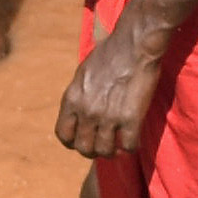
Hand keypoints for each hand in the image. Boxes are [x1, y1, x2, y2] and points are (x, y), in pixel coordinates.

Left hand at [56, 7, 171, 161]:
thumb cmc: (110, 52)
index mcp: (72, 99)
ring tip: (118, 147)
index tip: (81, 141)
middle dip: (92, 151)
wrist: (134, 45)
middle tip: (103, 146)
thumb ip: (80, 95)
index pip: (63, 134)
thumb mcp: (83, 73)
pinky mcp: (130, 118)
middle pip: (83, 148)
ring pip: (105, 151)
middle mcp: (86, 111)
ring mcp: (108, 117)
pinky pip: (128, 146)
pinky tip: (133, 140)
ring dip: (112, 152)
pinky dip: (131, 147)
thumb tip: (80, 109)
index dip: (71, 143)